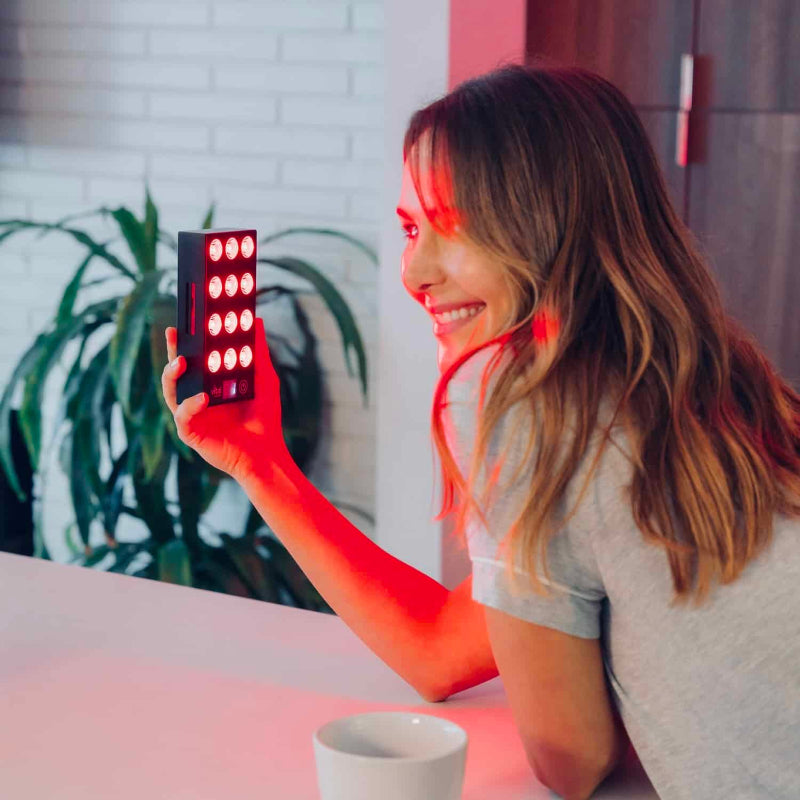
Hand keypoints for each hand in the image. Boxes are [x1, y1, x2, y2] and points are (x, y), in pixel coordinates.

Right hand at [161, 317, 289, 481]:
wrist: (266, 453)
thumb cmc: (264, 418)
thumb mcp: (263, 379)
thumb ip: (258, 352)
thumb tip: (258, 321)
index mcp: (209, 386)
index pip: (193, 360)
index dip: (186, 341)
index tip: (185, 321)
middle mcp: (196, 399)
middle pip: (176, 373)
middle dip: (172, 351)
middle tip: (173, 332)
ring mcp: (192, 416)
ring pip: (171, 393)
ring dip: (172, 375)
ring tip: (181, 361)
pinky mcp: (192, 434)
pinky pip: (183, 418)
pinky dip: (190, 406)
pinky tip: (202, 398)